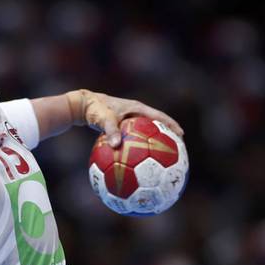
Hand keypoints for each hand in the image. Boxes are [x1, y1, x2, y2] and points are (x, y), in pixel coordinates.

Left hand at [69, 89, 183, 147]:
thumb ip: (111, 132)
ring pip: (146, 132)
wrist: (82, 105)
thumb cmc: (94, 109)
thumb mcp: (104, 120)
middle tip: (177, 148)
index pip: (160, 117)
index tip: (181, 135)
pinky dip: (138, 145)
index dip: (171, 126)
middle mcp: (136, 113)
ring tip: (161, 156)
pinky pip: (134, 137)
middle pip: (156, 125)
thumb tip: (116, 146)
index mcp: (137, 108)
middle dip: (167, 135)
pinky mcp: (122, 125)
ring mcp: (129, 119)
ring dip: (154, 142)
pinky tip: (139, 159)